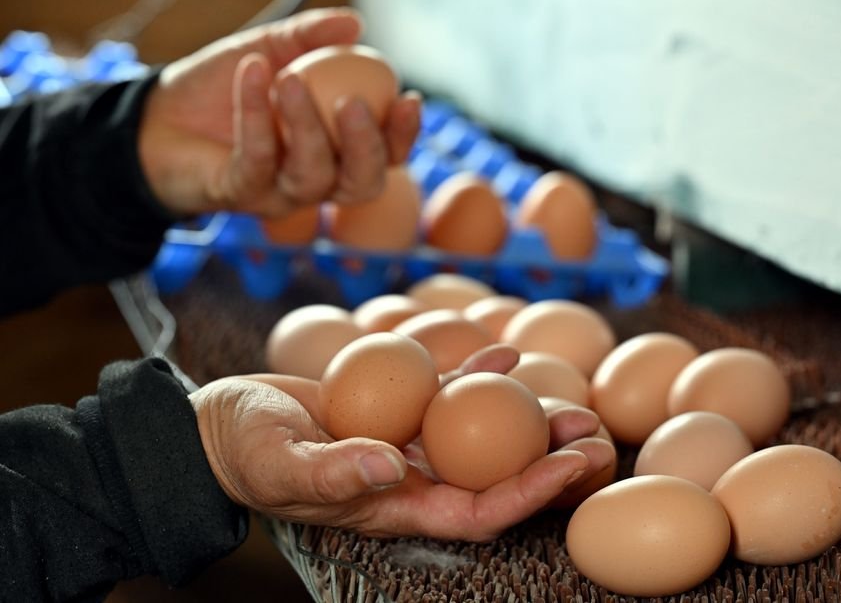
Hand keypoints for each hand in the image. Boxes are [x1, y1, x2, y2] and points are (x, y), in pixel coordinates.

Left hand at [138, 7, 420, 216]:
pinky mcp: (237, 192)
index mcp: (336, 152)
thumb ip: (311, 37)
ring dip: (307, 127)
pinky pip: (256, 158)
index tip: (408, 98)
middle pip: (361, 184)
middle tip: (354, 105)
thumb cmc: (222, 89)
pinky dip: (255, 112)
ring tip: (290, 79)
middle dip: (367, 148)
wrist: (156, 117)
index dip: (401, 135)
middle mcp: (315, 180)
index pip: (384, 155)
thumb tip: (355, 24)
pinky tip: (253, 71)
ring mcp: (277, 193)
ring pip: (312, 177)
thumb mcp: (271, 50)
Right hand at [190, 346, 614, 540]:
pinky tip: (505, 350)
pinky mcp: (394, 405)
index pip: (475, 512)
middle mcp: (411, 477)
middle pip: (494, 474)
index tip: (572, 467)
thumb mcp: (278, 463)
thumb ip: (330, 472)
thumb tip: (388, 466)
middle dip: (548, 460)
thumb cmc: (243, 450)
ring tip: (574, 398)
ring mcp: (406, 440)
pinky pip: (446, 391)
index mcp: (392, 505)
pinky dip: (476, 373)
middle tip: (597, 434)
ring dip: (527, 417)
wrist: (220, 422)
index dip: (527, 493)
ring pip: (481, 433)